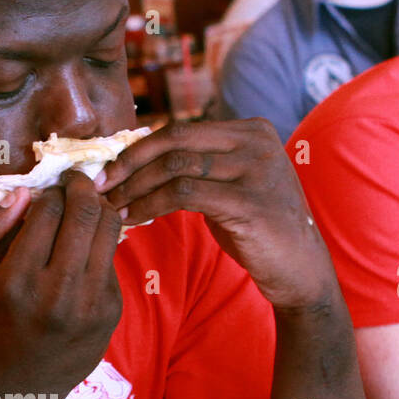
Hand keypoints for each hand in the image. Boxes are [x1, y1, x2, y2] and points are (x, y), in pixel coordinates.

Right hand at [0, 171, 122, 397]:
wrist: (21, 382)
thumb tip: (22, 194)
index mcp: (16, 282)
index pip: (47, 212)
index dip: (49, 192)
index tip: (46, 192)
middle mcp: (57, 293)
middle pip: (84, 214)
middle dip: (81, 188)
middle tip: (75, 181)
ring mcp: (90, 303)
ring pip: (107, 230)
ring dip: (99, 208)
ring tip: (86, 205)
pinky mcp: (111, 310)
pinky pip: (111, 258)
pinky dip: (101, 243)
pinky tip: (86, 246)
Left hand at [97, 118, 337, 311]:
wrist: (300, 269)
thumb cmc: (259, 230)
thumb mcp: (231, 186)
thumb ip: (199, 167)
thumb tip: (141, 160)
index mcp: (251, 130)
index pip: (181, 129)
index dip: (139, 148)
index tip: (109, 168)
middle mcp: (256, 142)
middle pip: (175, 141)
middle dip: (130, 163)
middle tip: (98, 185)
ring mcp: (255, 169)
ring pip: (175, 167)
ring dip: (135, 188)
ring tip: (111, 207)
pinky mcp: (249, 202)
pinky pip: (184, 195)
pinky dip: (151, 205)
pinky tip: (133, 218)